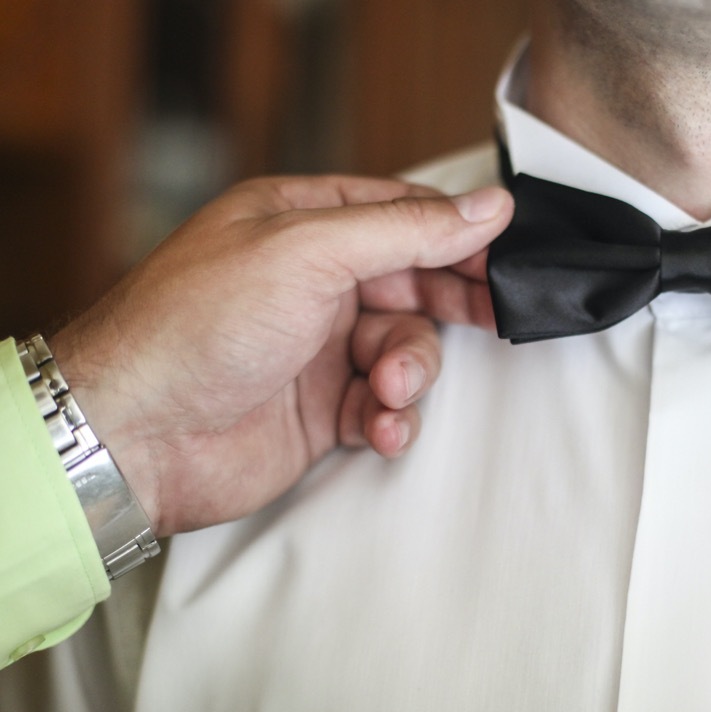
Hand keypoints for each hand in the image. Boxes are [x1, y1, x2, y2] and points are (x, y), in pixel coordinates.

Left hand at [50, 176, 512, 536]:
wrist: (136, 435)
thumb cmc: (194, 327)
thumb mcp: (309, 254)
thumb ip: (406, 231)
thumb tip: (488, 206)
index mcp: (302, 222)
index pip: (403, 214)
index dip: (457, 235)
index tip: (502, 260)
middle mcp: (312, 281)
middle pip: (415, 282)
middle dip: (450, 304)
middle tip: (490, 318)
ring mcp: (318, 346)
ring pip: (407, 349)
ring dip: (411, 371)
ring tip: (388, 388)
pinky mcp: (322, 407)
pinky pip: (386, 405)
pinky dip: (393, 417)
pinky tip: (380, 426)